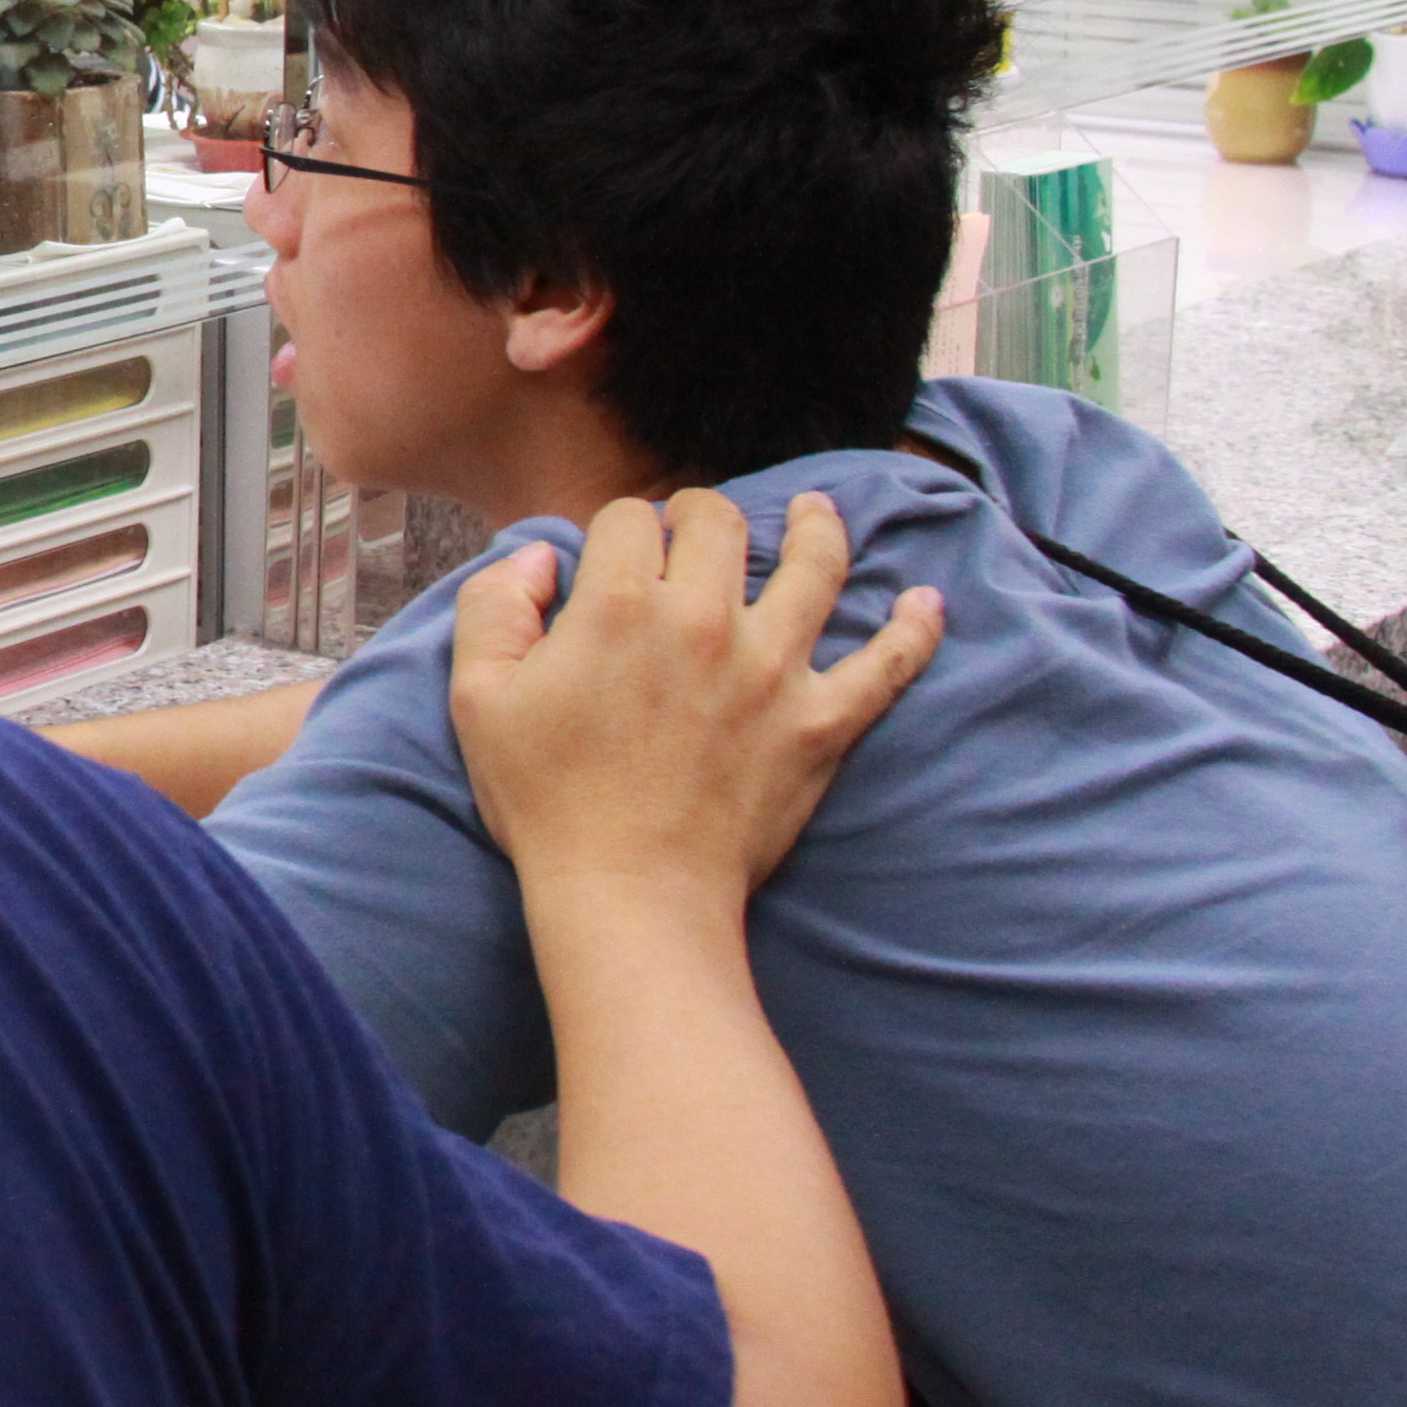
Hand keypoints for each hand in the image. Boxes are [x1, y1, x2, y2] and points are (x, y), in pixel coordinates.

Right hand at [448, 490, 942, 905]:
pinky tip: (928, 603)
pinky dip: (915, 630)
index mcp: (619, 604)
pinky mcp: (821, 721)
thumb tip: (538, 559)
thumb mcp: (478, 697)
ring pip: (815, 565)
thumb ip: (495, 606)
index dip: (618, 529)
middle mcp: (704, 618)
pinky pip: (888, 664)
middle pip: (720, 522)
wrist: (630, 894)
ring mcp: (775, 668)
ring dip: (817, 528)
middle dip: (702, 513)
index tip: (615, 555)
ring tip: (817, 512)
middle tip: (694, 531)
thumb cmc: (548, 800)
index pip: (629, 518)